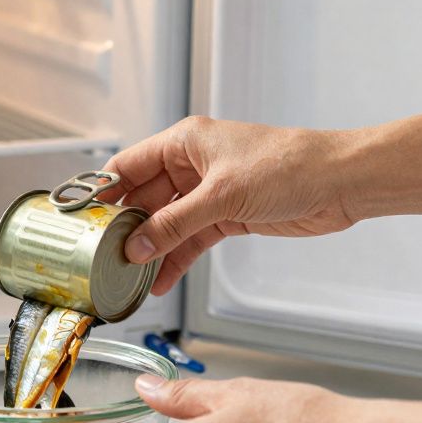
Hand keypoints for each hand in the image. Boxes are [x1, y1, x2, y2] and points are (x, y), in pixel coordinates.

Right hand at [100, 117, 358, 294]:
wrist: (339, 182)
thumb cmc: (289, 166)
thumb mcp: (222, 196)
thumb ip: (175, 224)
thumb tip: (137, 245)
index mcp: (184, 143)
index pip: (128, 167)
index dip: (103, 192)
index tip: (81, 219)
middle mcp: (192, 165)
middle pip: (144, 199)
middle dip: (126, 229)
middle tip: (104, 258)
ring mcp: (209, 192)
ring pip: (167, 223)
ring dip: (151, 249)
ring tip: (129, 277)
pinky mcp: (227, 215)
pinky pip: (190, 238)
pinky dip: (176, 258)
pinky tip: (161, 279)